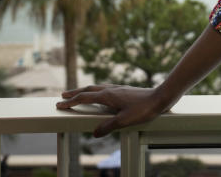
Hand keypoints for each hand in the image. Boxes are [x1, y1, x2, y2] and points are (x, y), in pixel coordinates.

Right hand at [56, 84, 175, 136]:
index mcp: (108, 96)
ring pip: (98, 88)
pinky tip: (101, 95)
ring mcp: (119, 89)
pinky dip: (97, 91)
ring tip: (79, 94)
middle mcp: (111, 90)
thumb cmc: (144, 109)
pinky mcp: (125, 90)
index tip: (59, 104)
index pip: (84, 98)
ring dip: (86, 91)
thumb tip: (95, 133)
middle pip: (89, 89)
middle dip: (75, 93)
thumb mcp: (125, 121)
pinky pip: (106, 88)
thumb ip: (108, 126)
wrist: (161, 97)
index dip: (71, 102)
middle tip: (63, 96)